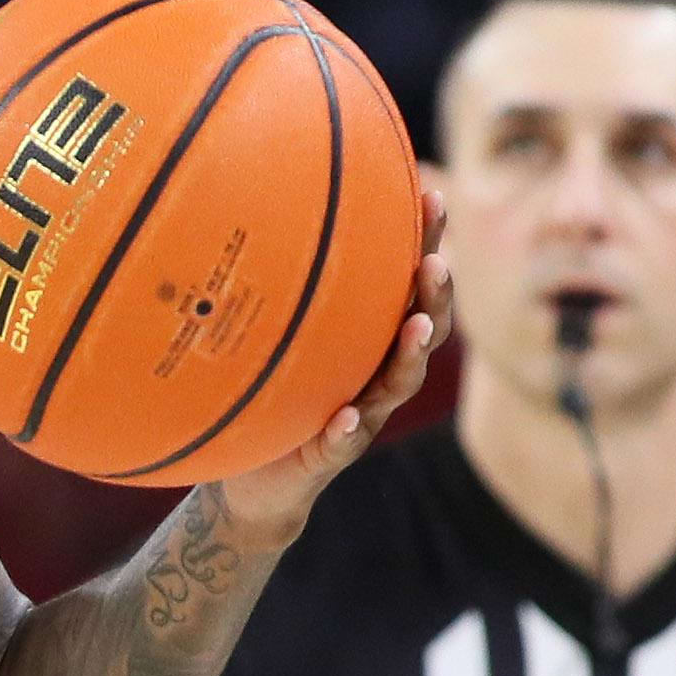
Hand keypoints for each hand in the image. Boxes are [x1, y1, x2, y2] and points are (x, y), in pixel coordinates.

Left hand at [215, 186, 451, 546]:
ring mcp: (361, 415)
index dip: (427, 242)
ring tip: (417, 327)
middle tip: (436, 263)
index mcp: (369, 338)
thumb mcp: (270, 334)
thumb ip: (272, 287)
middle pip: (424, 328)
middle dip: (436, 295)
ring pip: (398, 383)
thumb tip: (239, 205)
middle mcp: (376, 372)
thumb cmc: (267, 393)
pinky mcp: (330, 455)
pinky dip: (348, 429)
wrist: (254, 480)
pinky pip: (343, 442)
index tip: (432, 195)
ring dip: (411, 353)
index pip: (407, 283)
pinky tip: (347, 417)